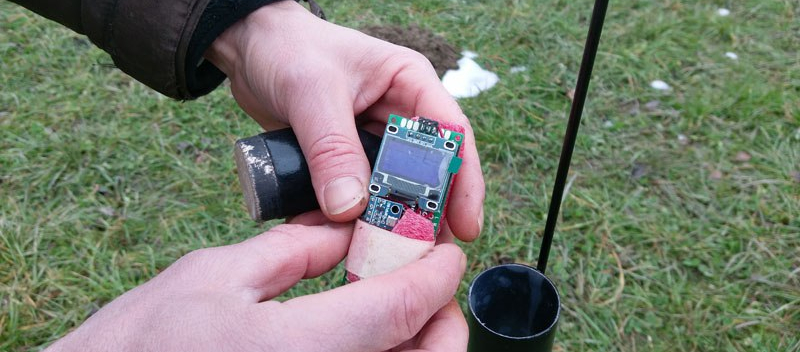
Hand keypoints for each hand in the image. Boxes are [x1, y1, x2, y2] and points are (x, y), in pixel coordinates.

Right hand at [45, 212, 467, 351]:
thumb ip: (295, 251)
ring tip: (402, 305)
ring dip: (419, 343)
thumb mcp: (216, 276)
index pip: (397, 309)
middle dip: (439, 319)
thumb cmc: (139, 342)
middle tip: (428, 282)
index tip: (445, 250)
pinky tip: (367, 333)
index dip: (433, 275)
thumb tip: (346, 232)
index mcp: (300, 350)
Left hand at [205, 1, 484, 240]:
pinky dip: (352, 219)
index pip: (452, 134)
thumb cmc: (287, 49)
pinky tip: (348, 243)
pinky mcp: (345, 160)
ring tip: (393, 258)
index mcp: (409, 83)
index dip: (463, 181)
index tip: (465, 225)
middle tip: (429, 254)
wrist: (248, 49)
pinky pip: (357, 195)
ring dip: (390, 221)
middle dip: (429, 212)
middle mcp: (399, 114)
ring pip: (394, 189)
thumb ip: (332, 149)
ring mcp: (373, 140)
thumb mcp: (312, 92)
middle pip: (428, 170)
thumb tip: (349, 208)